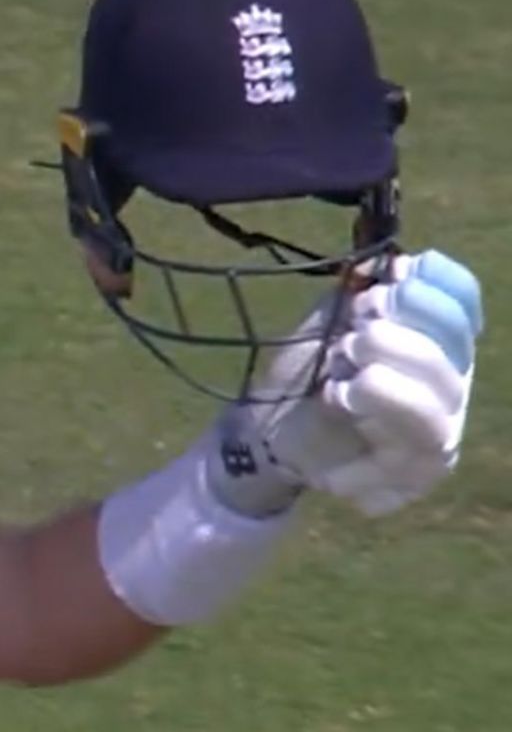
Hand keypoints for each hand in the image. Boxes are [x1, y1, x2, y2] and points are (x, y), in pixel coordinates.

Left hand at [214, 250, 482, 517]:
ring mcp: (443, 427)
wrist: (270, 432)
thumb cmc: (306, 374)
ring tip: (339, 375)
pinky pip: (413, 435)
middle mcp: (452, 379)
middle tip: (348, 341)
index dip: (425, 283)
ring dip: (378, 373)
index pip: (460, 297)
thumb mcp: (327, 322)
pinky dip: (368, 408)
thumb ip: (357, 291)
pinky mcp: (420, 469)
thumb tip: (386, 262)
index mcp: (435, 337)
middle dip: (391, 331)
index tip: (375, 288)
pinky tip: (336, 401)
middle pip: (452, 339)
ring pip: (437, 391)